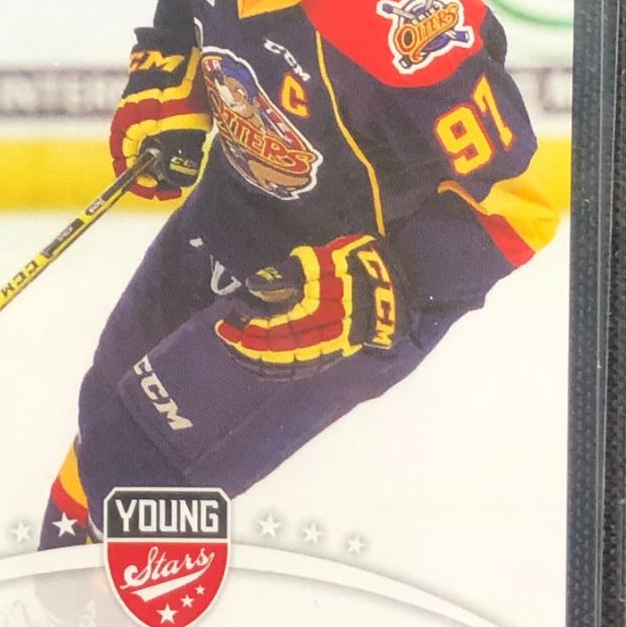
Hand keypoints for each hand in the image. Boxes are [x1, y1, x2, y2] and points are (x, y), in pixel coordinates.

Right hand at [109, 32, 210, 200]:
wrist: (182, 42)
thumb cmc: (178, 87)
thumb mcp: (181, 129)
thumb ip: (176, 158)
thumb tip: (175, 181)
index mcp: (125, 128)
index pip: (124, 166)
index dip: (142, 184)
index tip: (163, 192)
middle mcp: (129, 118)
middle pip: (139, 154)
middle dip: (160, 169)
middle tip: (181, 178)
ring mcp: (142, 104)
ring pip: (152, 138)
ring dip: (169, 150)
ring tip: (191, 154)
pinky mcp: (157, 93)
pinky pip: (162, 121)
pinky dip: (175, 133)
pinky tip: (194, 131)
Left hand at [216, 235, 405, 374]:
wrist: (401, 285)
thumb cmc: (360, 265)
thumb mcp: (324, 259)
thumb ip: (288, 273)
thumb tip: (254, 286)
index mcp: (316, 318)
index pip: (270, 334)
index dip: (244, 332)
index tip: (224, 320)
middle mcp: (321, 341)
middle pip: (274, 356)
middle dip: (245, 349)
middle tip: (225, 335)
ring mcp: (329, 350)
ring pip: (286, 366)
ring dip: (259, 361)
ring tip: (239, 349)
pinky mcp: (335, 351)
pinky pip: (300, 367)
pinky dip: (279, 366)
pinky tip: (266, 359)